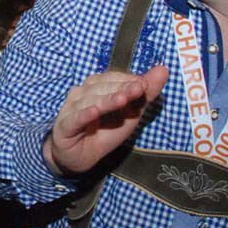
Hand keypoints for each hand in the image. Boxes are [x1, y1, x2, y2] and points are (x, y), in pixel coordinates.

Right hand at [45, 66, 168, 174]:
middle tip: (138, 89)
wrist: (80, 157)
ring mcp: (70, 109)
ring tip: (122, 100)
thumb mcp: (130, 114)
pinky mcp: (64, 126)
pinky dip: (84, 115)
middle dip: (121, 88)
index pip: (111, 79)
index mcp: (96, 87)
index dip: (127, 80)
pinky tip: (94, 112)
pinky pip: (75, 119)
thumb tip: (164, 69)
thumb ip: (145, 93)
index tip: (144, 84)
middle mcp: (81, 94)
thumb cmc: (105, 132)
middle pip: (101, 88)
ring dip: (106, 100)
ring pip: (89, 102)